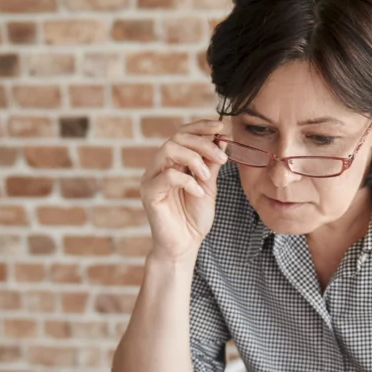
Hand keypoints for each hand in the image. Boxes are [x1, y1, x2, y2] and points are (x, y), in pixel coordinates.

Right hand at [140, 119, 227, 262]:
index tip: (220, 127)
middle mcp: (159, 166)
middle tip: (222, 158)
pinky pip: (167, 176)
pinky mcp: (149, 193)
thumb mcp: (209, 186)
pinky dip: (188, 181)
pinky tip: (198, 192)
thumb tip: (221, 139)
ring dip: (194, 159)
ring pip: (168, 150)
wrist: (185, 245)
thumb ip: (211, 164)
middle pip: (177, 137)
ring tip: (207, 177)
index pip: (183, 133)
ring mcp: (151, 178)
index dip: (200, 126)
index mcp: (172, 162)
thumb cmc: (194, 218)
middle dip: (203, 144)